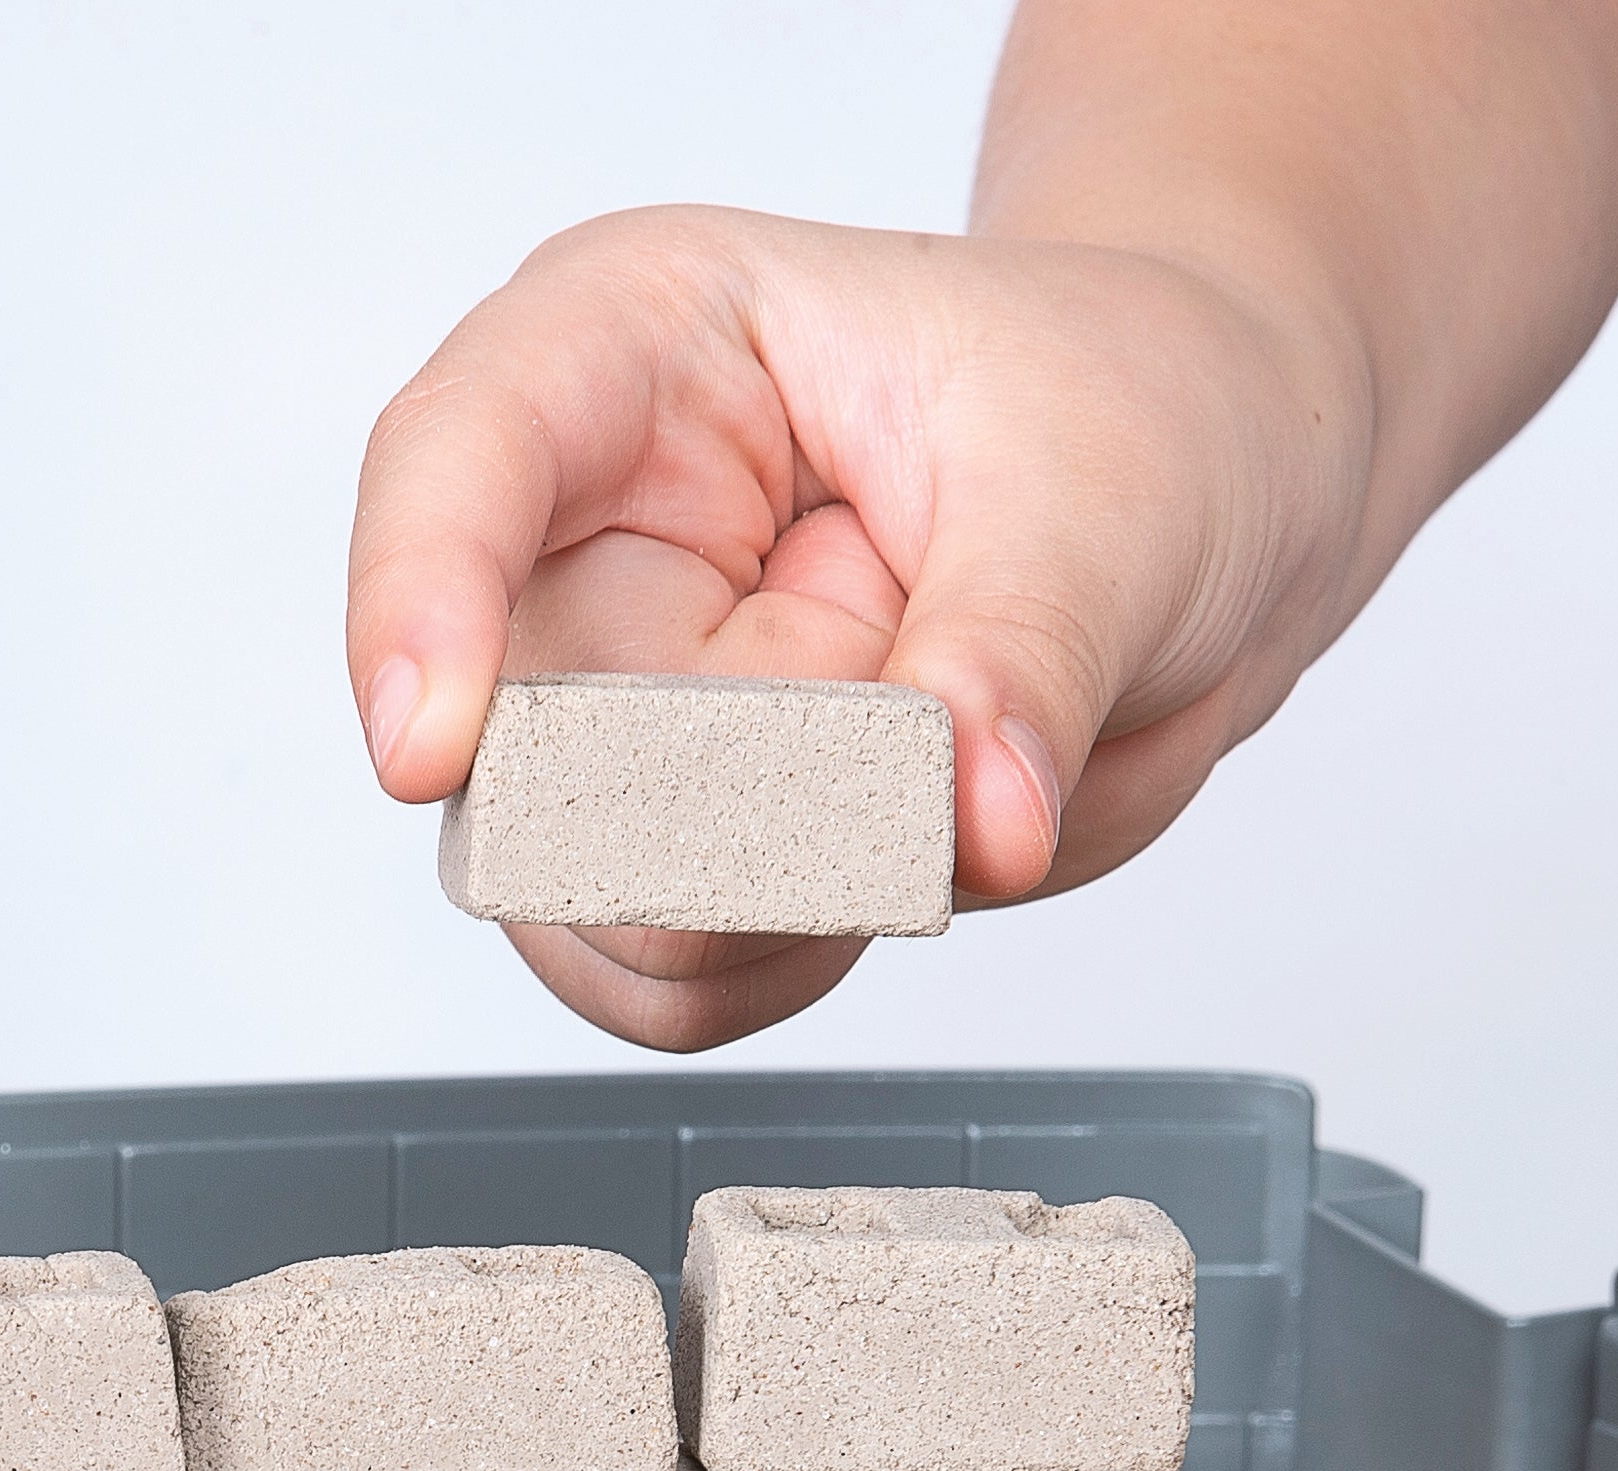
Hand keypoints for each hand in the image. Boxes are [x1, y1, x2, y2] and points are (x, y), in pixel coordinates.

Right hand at [348, 206, 1382, 1049]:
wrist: (1200, 500)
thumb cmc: (1129, 414)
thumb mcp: (1110, 491)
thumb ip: (1019, 656)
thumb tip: (970, 824)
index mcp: (635, 345)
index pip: (453, 457)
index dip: (417, 602)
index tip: (429, 747)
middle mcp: (577, 526)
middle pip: (528, 740)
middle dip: (743, 792)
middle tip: (934, 724)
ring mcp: (598, 702)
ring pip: (578, 893)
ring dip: (781, 889)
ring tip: (934, 759)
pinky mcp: (650, 845)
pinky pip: (656, 978)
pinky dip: (791, 955)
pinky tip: (897, 854)